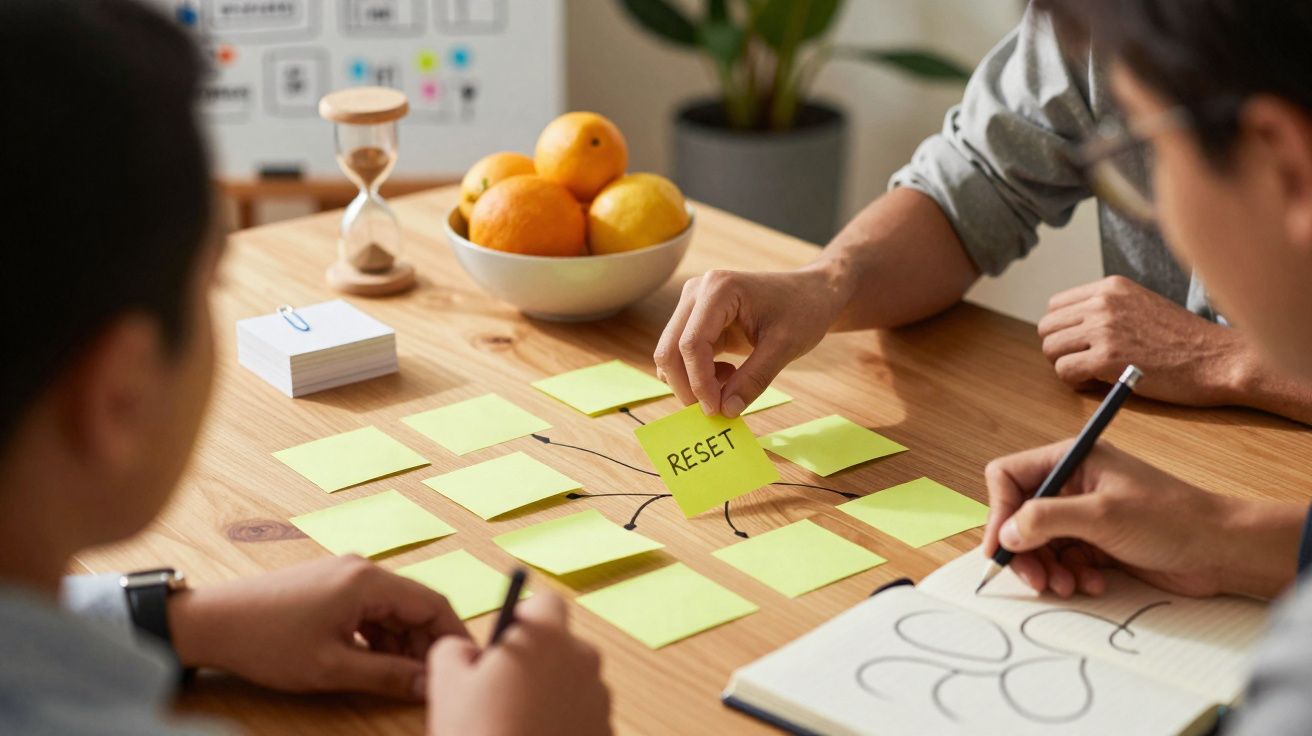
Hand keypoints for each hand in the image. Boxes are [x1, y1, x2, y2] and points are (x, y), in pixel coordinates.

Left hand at [169, 556, 467, 699]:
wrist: (211, 622)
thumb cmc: (266, 641)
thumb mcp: (333, 667)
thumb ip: (388, 675)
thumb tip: (428, 683)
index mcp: (368, 581)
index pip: (433, 604)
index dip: (453, 636)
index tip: (465, 663)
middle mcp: (361, 569)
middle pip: (415, 606)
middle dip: (426, 644)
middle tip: (430, 681)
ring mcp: (344, 574)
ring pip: (392, 610)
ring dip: (401, 643)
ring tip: (400, 678)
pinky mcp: (329, 584)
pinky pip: (370, 608)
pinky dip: (379, 635)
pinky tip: (373, 662)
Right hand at [428, 592, 610, 735]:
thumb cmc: (479, 735)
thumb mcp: (446, 685)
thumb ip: (454, 649)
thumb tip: (468, 651)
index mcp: (547, 638)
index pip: (546, 603)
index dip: (523, 618)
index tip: (505, 643)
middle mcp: (583, 661)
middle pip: (561, 645)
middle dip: (535, 662)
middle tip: (501, 692)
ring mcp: (600, 700)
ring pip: (571, 683)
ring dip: (549, 695)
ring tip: (515, 726)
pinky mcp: (605, 733)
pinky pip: (581, 716)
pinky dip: (563, 725)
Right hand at [654, 265, 847, 416]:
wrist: (810, 295)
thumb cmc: (802, 312)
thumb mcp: (784, 347)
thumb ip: (754, 379)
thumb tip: (726, 411)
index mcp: (718, 289)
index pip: (692, 343)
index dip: (699, 382)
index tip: (716, 410)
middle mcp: (696, 292)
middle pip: (670, 349)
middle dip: (687, 386)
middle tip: (715, 410)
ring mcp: (692, 304)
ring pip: (670, 354)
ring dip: (691, 382)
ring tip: (729, 383)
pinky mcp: (695, 320)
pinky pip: (681, 355)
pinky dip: (696, 375)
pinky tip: (727, 374)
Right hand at [982, 440, 1302, 599]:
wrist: (1221, 550)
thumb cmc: (1170, 518)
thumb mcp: (1102, 515)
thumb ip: (1046, 519)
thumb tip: (1006, 533)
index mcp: (1071, 460)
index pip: (1008, 477)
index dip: (999, 512)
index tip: (1001, 548)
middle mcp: (1072, 484)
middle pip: (1020, 515)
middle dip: (1024, 550)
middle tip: (1035, 580)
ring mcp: (1084, 514)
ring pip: (1039, 543)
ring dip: (1047, 568)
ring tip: (1067, 586)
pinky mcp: (1097, 542)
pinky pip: (1064, 560)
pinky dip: (1070, 575)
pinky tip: (1093, 584)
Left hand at [1038, 276, 1250, 404]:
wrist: (1219, 359)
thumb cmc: (1185, 340)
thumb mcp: (1143, 306)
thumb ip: (1108, 310)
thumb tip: (1071, 328)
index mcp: (1111, 287)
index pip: (1056, 306)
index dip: (1065, 330)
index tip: (1083, 345)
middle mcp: (1103, 303)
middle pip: (1047, 327)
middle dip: (1061, 349)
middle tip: (1084, 363)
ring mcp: (1104, 330)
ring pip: (1051, 349)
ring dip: (1067, 366)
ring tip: (1094, 374)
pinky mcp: (1106, 358)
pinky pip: (1064, 371)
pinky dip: (1076, 382)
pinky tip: (1100, 384)